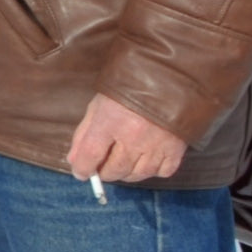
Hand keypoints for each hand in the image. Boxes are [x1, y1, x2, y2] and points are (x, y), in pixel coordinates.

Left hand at [66, 93, 185, 184]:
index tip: (82, 172)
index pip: (90, 156)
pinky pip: (162, 172)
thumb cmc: (128, 89)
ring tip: (123, 162)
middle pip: (114, 170)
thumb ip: (84, 134)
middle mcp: (133, 136)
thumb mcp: (99, 105)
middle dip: (104, 172)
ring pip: (137, 175)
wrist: (167, 77)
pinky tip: (146, 159)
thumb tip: (75, 161)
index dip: (83, 168)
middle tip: (102, 167)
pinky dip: (152, 170)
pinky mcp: (176, 148)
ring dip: (126, 173)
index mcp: (110, 121)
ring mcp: (157, 144)